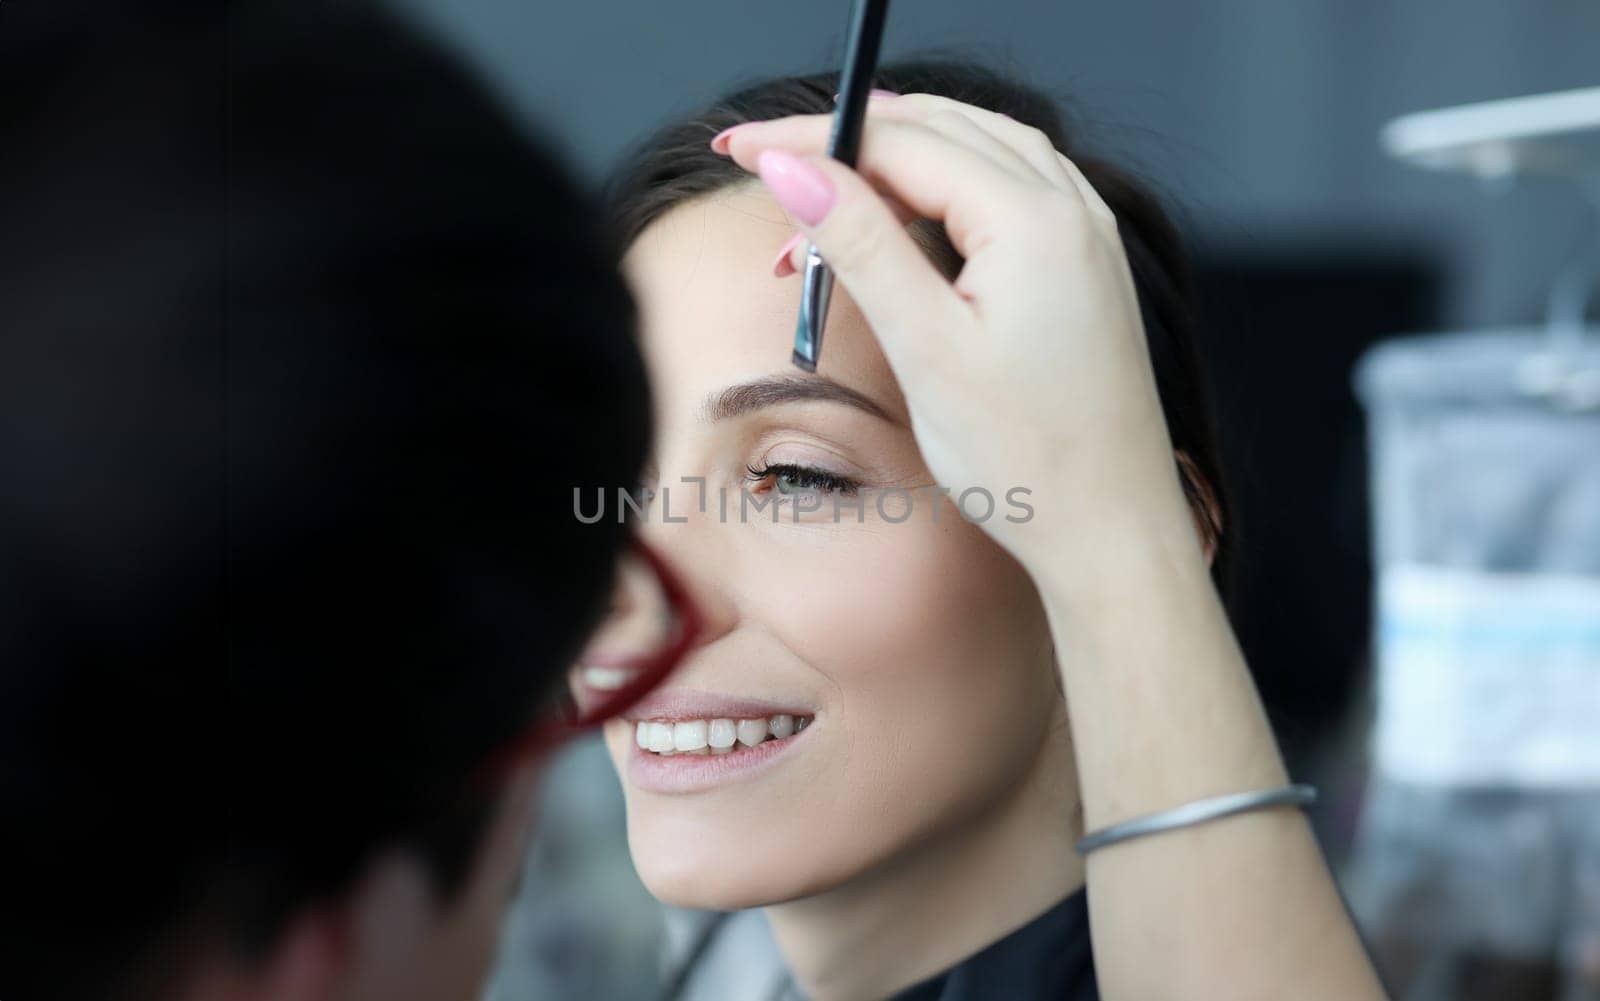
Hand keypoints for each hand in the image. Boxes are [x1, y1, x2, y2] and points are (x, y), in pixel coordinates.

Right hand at [715, 94, 1204, 590]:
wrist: (1113, 531)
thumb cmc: (1029, 460)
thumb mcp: (926, 348)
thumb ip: (861, 244)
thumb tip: (793, 168)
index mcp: (1033, 220)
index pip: (898, 140)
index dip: (810, 137)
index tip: (738, 147)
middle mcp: (1070, 208)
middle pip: (938, 129)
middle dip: (844, 144)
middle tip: (764, 173)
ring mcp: (1085, 233)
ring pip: (975, 148)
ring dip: (892, 162)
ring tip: (821, 204)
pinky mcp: (1084, 264)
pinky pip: (1008, 185)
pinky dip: (942, 185)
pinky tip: (907, 213)